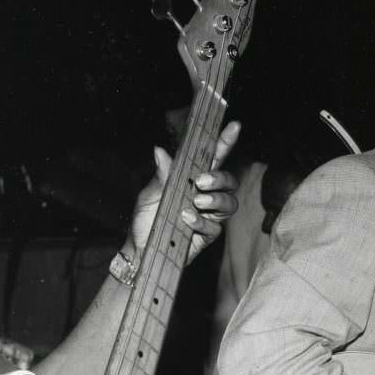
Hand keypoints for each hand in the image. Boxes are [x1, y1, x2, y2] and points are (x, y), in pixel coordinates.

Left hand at [126, 119, 240, 265]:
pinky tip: (186, 218)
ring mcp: (209, 215)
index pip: (213, 158)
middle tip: (202, 181)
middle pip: (229, 181)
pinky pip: (214, 227)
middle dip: (220, 178)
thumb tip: (160, 151)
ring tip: (197, 201)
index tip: (234, 126)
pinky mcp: (208, 235)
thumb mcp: (150, 192)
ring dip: (216, 199)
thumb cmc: (147, 218)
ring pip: (229, 203)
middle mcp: (205, 195)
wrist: (140, 248)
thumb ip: (162, 174)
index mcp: (193, 178)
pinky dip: (200, 221)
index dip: (225, 142)